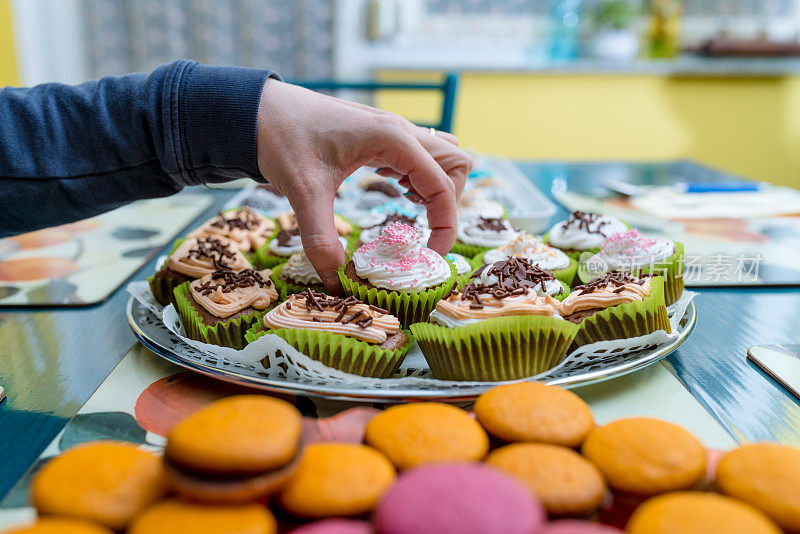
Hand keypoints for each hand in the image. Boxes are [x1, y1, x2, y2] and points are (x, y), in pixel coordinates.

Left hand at [256, 79, 472, 292]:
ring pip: (443, 156)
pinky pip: (420, 152)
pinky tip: (392, 187)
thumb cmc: (281, 140)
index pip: (444, 187)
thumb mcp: (302, 192)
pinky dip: (419, 175)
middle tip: (419, 226)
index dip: (445, 226)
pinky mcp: (380, 134)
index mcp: (392, 140)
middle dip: (448, 202)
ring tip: (407, 207)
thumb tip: (337, 282)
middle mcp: (401, 130)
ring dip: (436, 186)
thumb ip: (321, 239)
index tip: (430, 256)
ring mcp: (392, 129)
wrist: (257, 109)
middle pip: (457, 165)